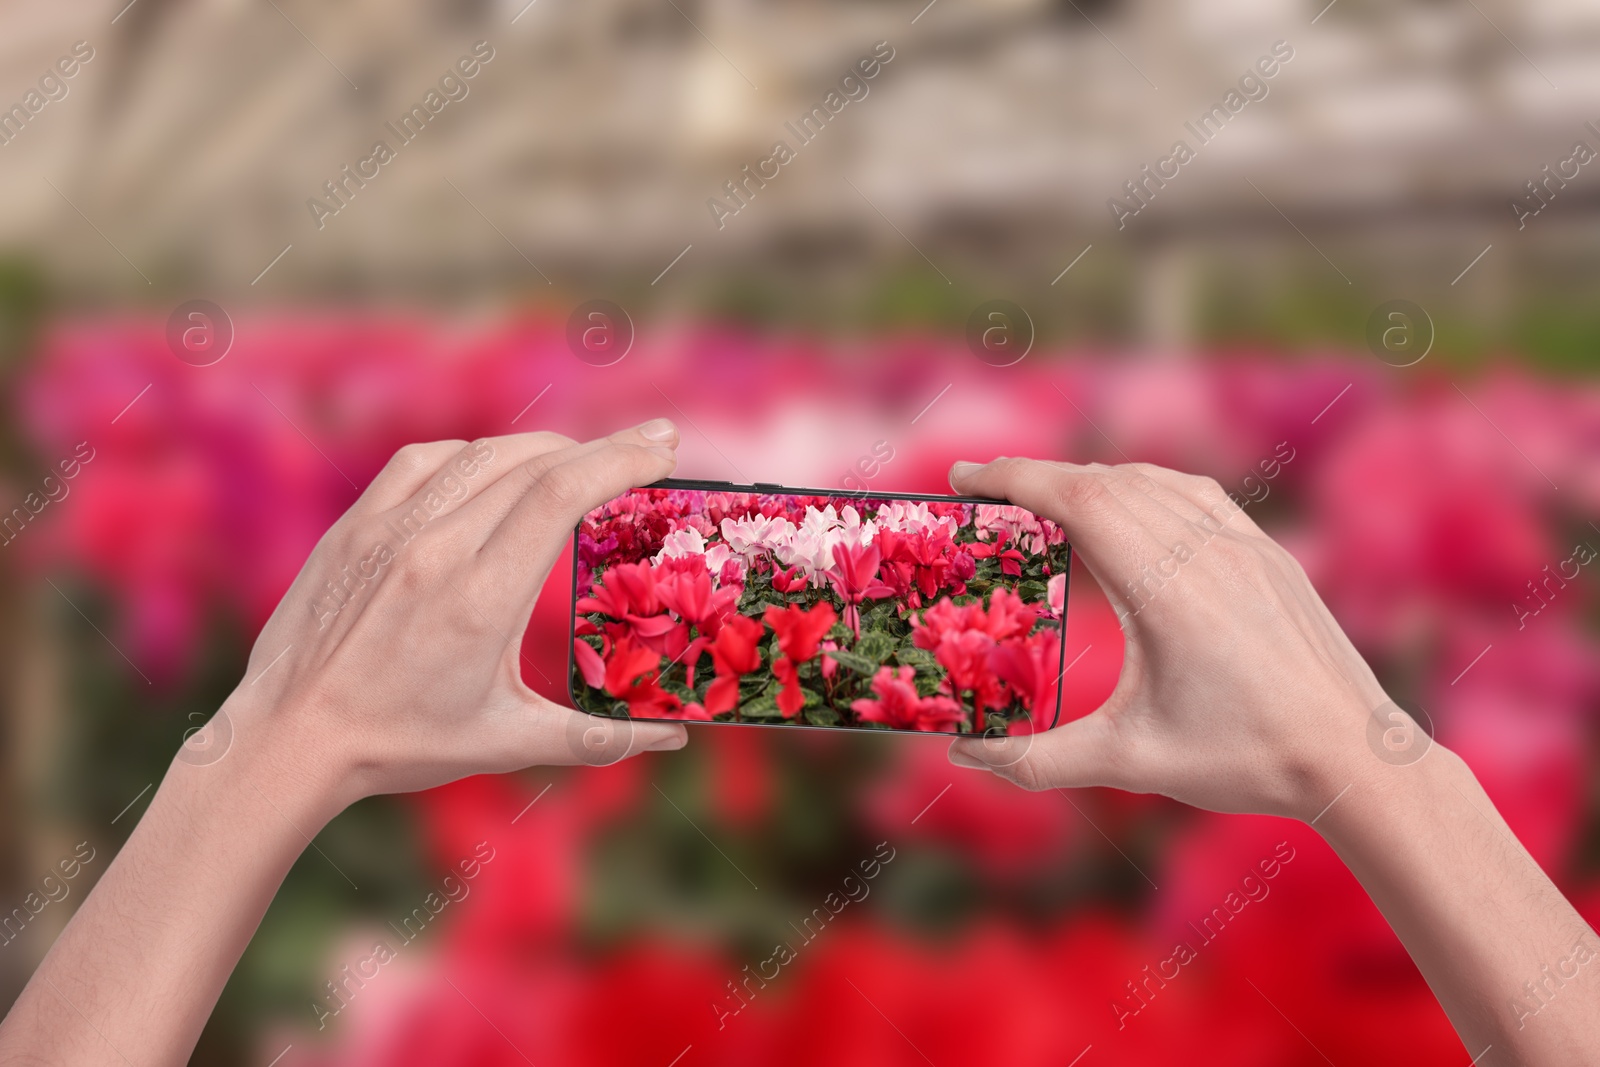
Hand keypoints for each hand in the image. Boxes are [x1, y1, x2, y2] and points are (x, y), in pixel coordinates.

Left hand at [203, 419, 689, 811]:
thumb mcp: (508, 743)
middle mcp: (435, 550)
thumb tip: (675, 739)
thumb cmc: (400, 744)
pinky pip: (426, 461)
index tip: (665, 446)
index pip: (560, 494)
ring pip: (483, 455)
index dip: (620, 459)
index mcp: (481, 599)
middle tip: (653, 445)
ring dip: (544, 448)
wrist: (289, 739)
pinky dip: (475, 455)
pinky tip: (496, 469)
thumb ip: (599, 737)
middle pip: (534, 464)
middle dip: (603, 448)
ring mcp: (389, 530)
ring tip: (583, 459)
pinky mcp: (356, 525)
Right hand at [945, 459, 1392, 818]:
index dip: (1013, 477)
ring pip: (1152, 480)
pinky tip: (1130, 506)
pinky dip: (1145, 486)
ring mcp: (1244, 545)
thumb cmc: (1245, 759)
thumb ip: (1036, 760)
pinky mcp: (1269, 553)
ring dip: (1090, 478)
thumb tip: (964, 754)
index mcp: (1166, 589)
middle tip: (984, 490)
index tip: (963, 475)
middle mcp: (1205, 550)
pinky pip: (1195, 494)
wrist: (1355, 758)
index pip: (1078, 499)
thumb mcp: (1129, 761)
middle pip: (1105, 481)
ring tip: (1045, 499)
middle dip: (1037, 476)